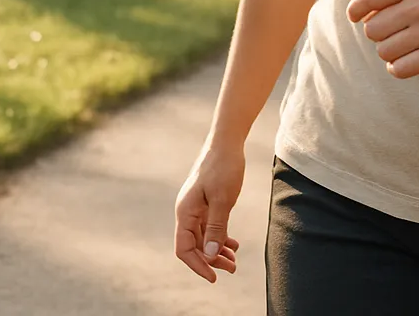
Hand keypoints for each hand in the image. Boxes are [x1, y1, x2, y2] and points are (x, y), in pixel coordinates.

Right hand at [173, 144, 243, 283]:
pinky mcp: (206, 203)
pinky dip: (220, 237)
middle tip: (232, 268)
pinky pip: (210, 227)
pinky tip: (233, 244)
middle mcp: (187, 212)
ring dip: (217, 250)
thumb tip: (212, 254)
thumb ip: (217, 227)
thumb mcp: (223, 199)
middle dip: (211, 260)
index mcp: (185, 212)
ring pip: (203, 237)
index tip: (214, 276)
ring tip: (234, 261)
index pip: (184, 248)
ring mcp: (196, 208)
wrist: (226, 142)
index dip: (198, 264)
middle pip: (194, 245)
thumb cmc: (224, 167)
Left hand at [347, 0, 418, 78]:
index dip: (355, 9)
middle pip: (372, 30)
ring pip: (384, 52)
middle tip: (399, 32)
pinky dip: (400, 68)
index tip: (355, 17)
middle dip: (380, 35)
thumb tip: (358, 17)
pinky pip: (399, 69)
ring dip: (392, 53)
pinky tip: (411, 60)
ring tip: (409, 46)